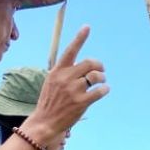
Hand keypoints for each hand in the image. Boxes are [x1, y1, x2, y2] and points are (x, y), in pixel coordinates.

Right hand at [24, 26, 108, 141]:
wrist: (45, 122)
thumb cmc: (50, 101)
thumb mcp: (52, 82)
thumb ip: (65, 72)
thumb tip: (82, 64)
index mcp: (58, 71)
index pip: (70, 50)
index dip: (79, 38)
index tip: (87, 27)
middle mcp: (65, 78)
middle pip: (89, 63)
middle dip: (99, 65)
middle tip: (101, 70)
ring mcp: (74, 90)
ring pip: (96, 76)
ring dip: (103, 77)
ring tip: (102, 82)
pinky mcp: (81, 102)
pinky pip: (99, 91)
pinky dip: (104, 89)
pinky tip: (104, 90)